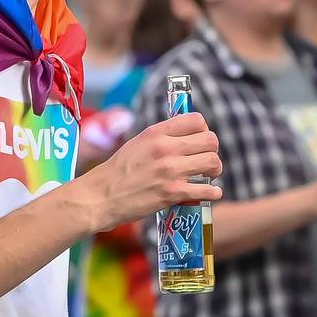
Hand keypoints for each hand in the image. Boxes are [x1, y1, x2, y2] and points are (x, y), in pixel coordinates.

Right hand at [82, 112, 220, 231]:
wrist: (101, 197)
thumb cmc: (117, 171)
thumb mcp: (137, 143)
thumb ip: (160, 138)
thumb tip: (183, 136)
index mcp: (156, 133)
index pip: (196, 120)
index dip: (203, 130)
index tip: (200, 140)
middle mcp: (165, 148)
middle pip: (210, 141)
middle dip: (212, 150)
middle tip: (206, 160)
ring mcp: (170, 171)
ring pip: (212, 162)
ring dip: (215, 170)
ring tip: (209, 175)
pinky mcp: (172, 193)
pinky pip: (206, 190)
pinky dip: (213, 192)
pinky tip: (212, 193)